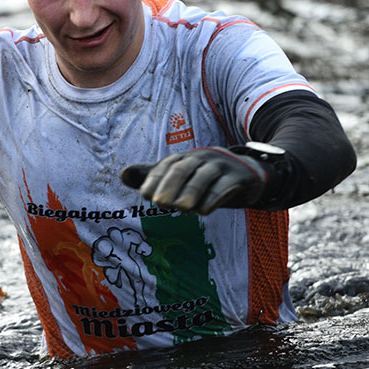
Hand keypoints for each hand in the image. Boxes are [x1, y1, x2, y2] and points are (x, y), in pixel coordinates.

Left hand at [121, 147, 269, 214]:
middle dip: (170, 185)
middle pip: (183, 168)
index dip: (154, 179)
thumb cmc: (204, 179)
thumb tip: (123, 175)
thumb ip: (152, 177)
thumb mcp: (179, 178)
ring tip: (182, 208)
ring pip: (204, 176)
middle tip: (160, 204)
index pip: (166, 165)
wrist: (246, 175)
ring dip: (191, 192)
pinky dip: (213, 198)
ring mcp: (221, 165)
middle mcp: (200, 157)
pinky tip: (203, 211)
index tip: (144, 196)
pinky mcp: (238, 176)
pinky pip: (224, 185)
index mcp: (183, 158)